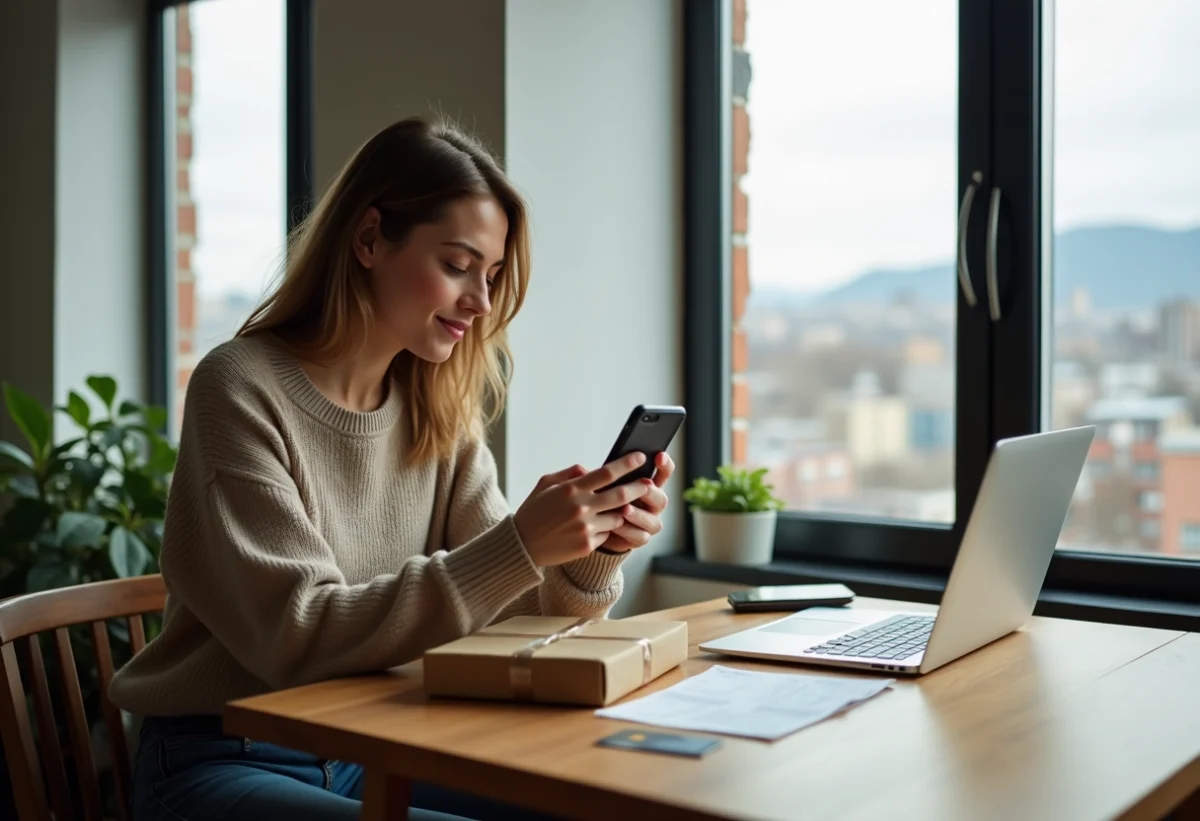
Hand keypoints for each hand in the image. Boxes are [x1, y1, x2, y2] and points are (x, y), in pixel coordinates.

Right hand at [513, 452, 652, 567]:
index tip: (640, 457)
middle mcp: (581, 508)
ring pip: (618, 516)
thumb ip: (571, 474)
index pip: (606, 473)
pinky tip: (596, 527)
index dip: (626, 464)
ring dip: (622, 511)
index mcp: (571, 489)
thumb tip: (592, 469)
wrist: (522, 545)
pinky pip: (608, 533)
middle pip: (620, 495)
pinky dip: (606, 528)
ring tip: (620, 508)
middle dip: (639, 487)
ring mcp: (585, 528)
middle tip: (649, 483)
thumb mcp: (545, 484)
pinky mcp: (587, 545)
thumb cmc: (534, 510)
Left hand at [600, 452, 675, 553]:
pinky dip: (628, 530)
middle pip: (661, 498)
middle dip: (651, 492)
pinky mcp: (640, 538)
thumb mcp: (601, 485)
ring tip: (624, 509)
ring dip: (638, 514)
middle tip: (643, 484)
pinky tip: (616, 525)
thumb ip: (599, 477)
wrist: (597, 528)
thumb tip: (583, 467)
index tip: (659, 455)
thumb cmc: (603, 500)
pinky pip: (640, 536)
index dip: (665, 465)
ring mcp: (649, 522)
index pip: (664, 473)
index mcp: (648, 486)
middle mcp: (653, 504)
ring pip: (653, 520)